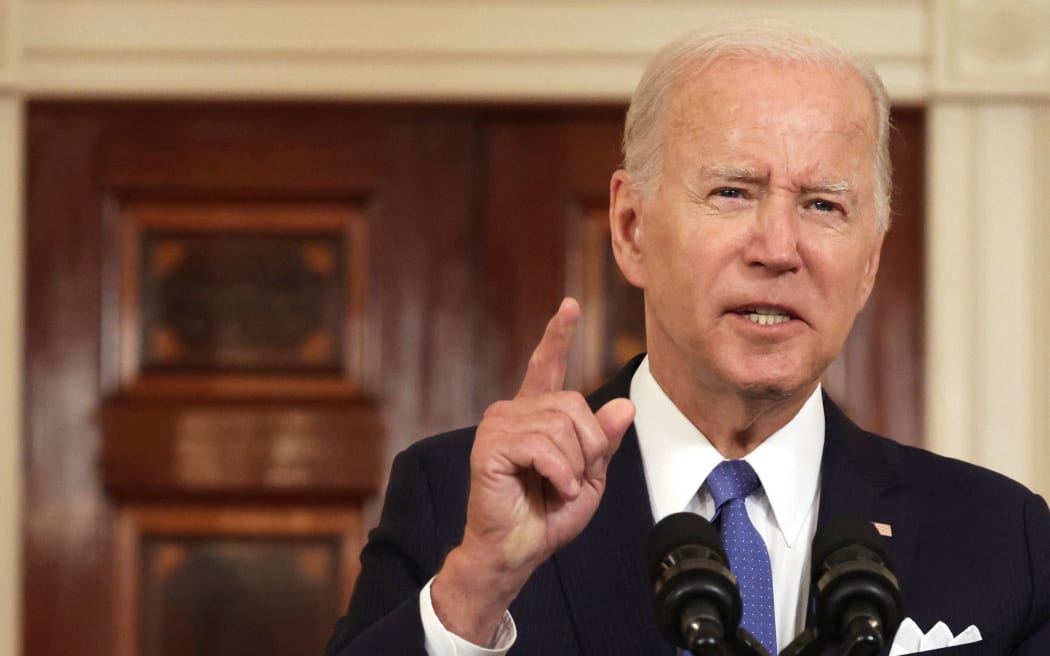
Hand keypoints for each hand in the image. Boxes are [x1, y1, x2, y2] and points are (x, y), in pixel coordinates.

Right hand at [431, 298, 635, 643]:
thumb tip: (623, 406)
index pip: (547, 365)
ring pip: (561, 425)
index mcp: (536, 415)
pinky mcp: (490, 446)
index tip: (570, 305)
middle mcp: (513, 412)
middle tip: (573, 478)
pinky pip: (544, 446)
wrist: (518, 551)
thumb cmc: (547, 516)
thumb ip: (603, 442)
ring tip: (558, 487)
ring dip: (574, 465)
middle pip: (573, 404)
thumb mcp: (590, 477)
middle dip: (589, 447)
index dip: (559, 334)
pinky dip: (560, 473)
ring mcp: (498, 426)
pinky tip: (551, 488)